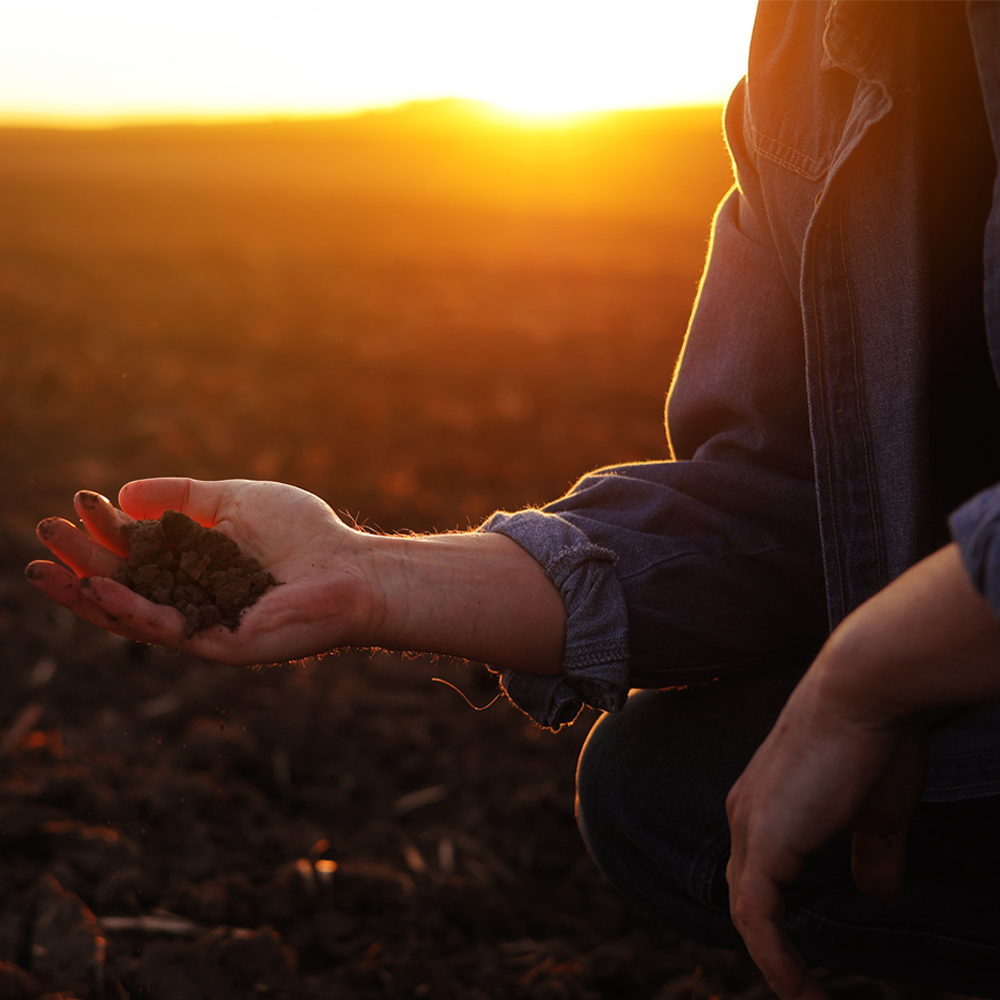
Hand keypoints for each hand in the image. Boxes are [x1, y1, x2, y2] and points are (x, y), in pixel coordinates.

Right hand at [26, 479, 376, 664]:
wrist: (352, 569)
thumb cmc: (304, 533)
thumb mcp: (234, 500)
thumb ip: (182, 497)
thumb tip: (124, 496)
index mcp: (195, 565)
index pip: (137, 550)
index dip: (106, 530)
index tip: (81, 500)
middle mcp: (192, 597)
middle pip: (123, 583)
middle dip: (80, 560)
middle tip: (43, 532)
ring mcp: (202, 624)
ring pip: (131, 613)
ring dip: (85, 592)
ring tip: (45, 569)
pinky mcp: (218, 644)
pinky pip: (165, 630)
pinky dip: (129, 610)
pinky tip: (99, 587)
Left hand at [725, 673, 924, 999]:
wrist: (862, 692)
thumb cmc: (875, 740)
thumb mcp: (877, 811)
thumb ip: (870, 854)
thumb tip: (875, 891)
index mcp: (767, 802)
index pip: (759, 870)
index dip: (776, 916)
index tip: (805, 957)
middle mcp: (746, 812)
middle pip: (746, 892)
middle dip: (769, 944)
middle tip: (802, 988)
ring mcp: (749, 825)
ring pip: (747, 908)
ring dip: (772, 960)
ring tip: (805, 999)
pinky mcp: (764, 840)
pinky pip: (756, 915)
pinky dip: (773, 957)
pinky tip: (799, 990)